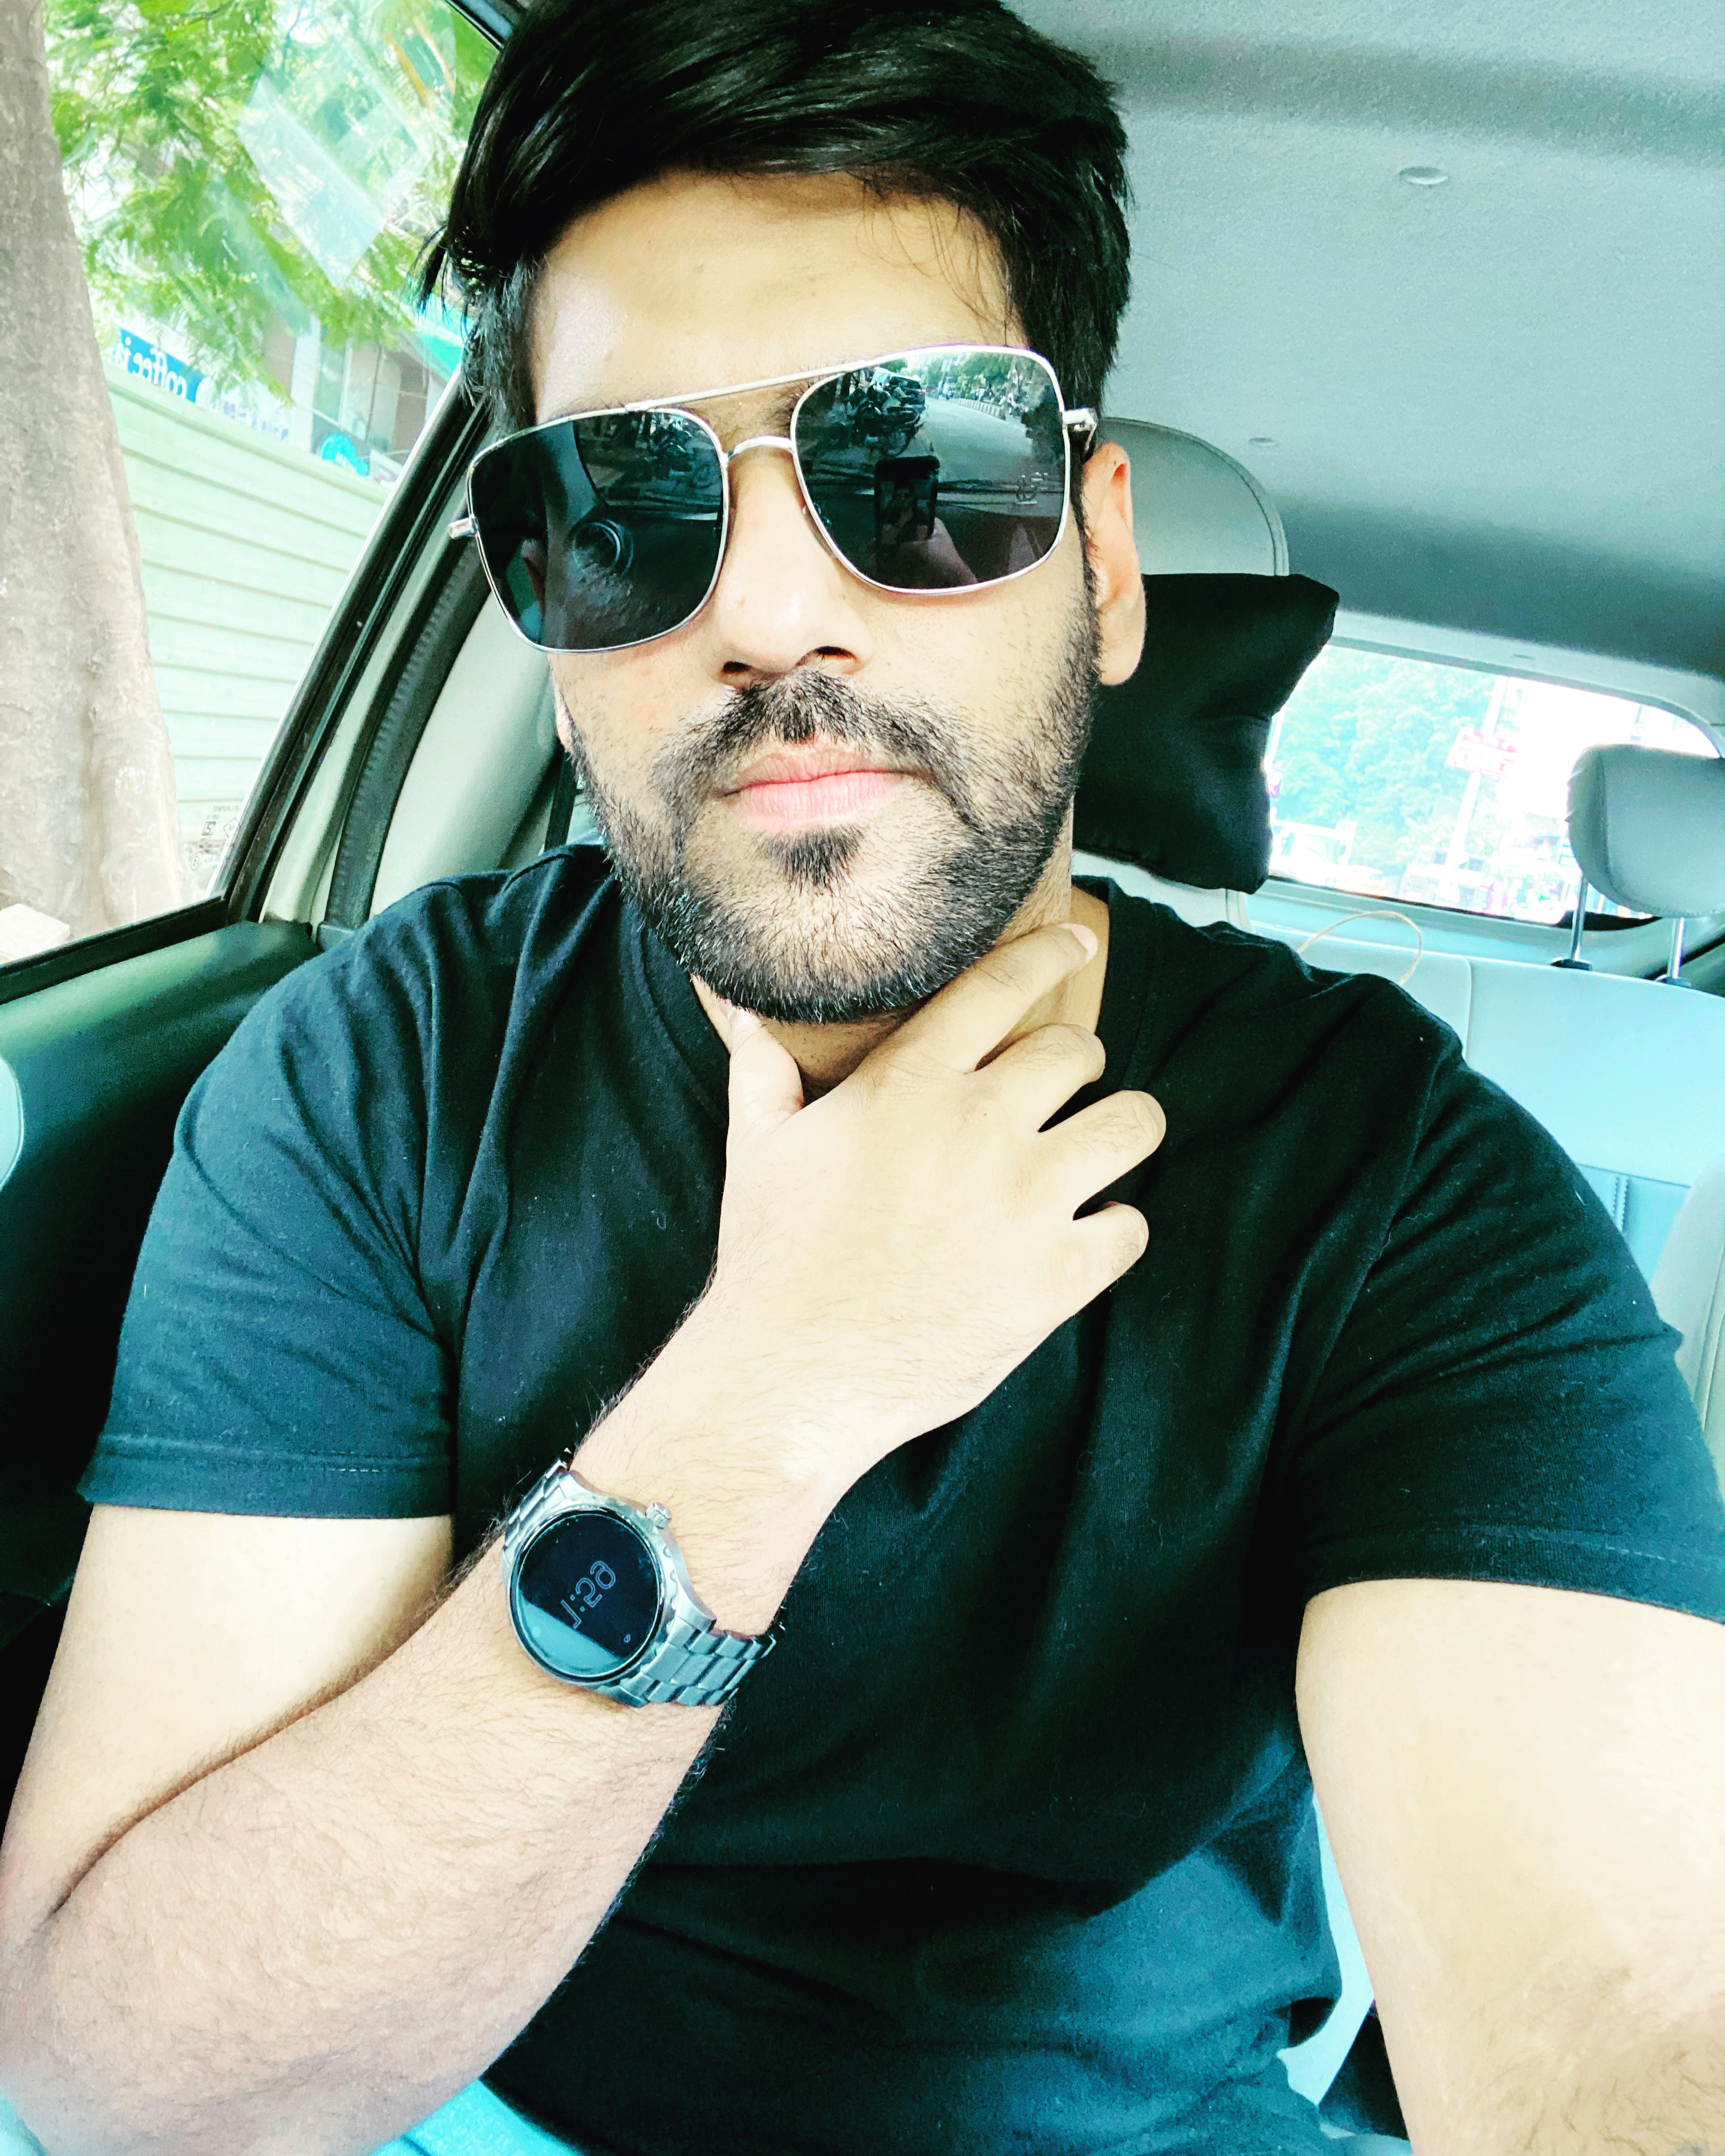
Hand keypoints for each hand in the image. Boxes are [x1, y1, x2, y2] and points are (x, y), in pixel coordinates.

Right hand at [690, 923, 1164, 1501]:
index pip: (1001, 984)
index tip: (1077, 940)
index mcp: (910, 1082)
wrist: (791, 1374)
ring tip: (1100, 1149)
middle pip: (1078, 1052)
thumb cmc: (772, 1255)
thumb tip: (742, 1006)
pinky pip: (1130, 1227)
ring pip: (1132, 1124)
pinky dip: (1114, 1230)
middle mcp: (980, 1125)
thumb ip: (763, 1067)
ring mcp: (1026, 1200)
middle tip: (1061, 1092)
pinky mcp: (1057, 1276)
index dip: (1050, 951)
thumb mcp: (758, 1145)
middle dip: (1077, 1065)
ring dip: (1122, 1130)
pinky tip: (1086, 1238)